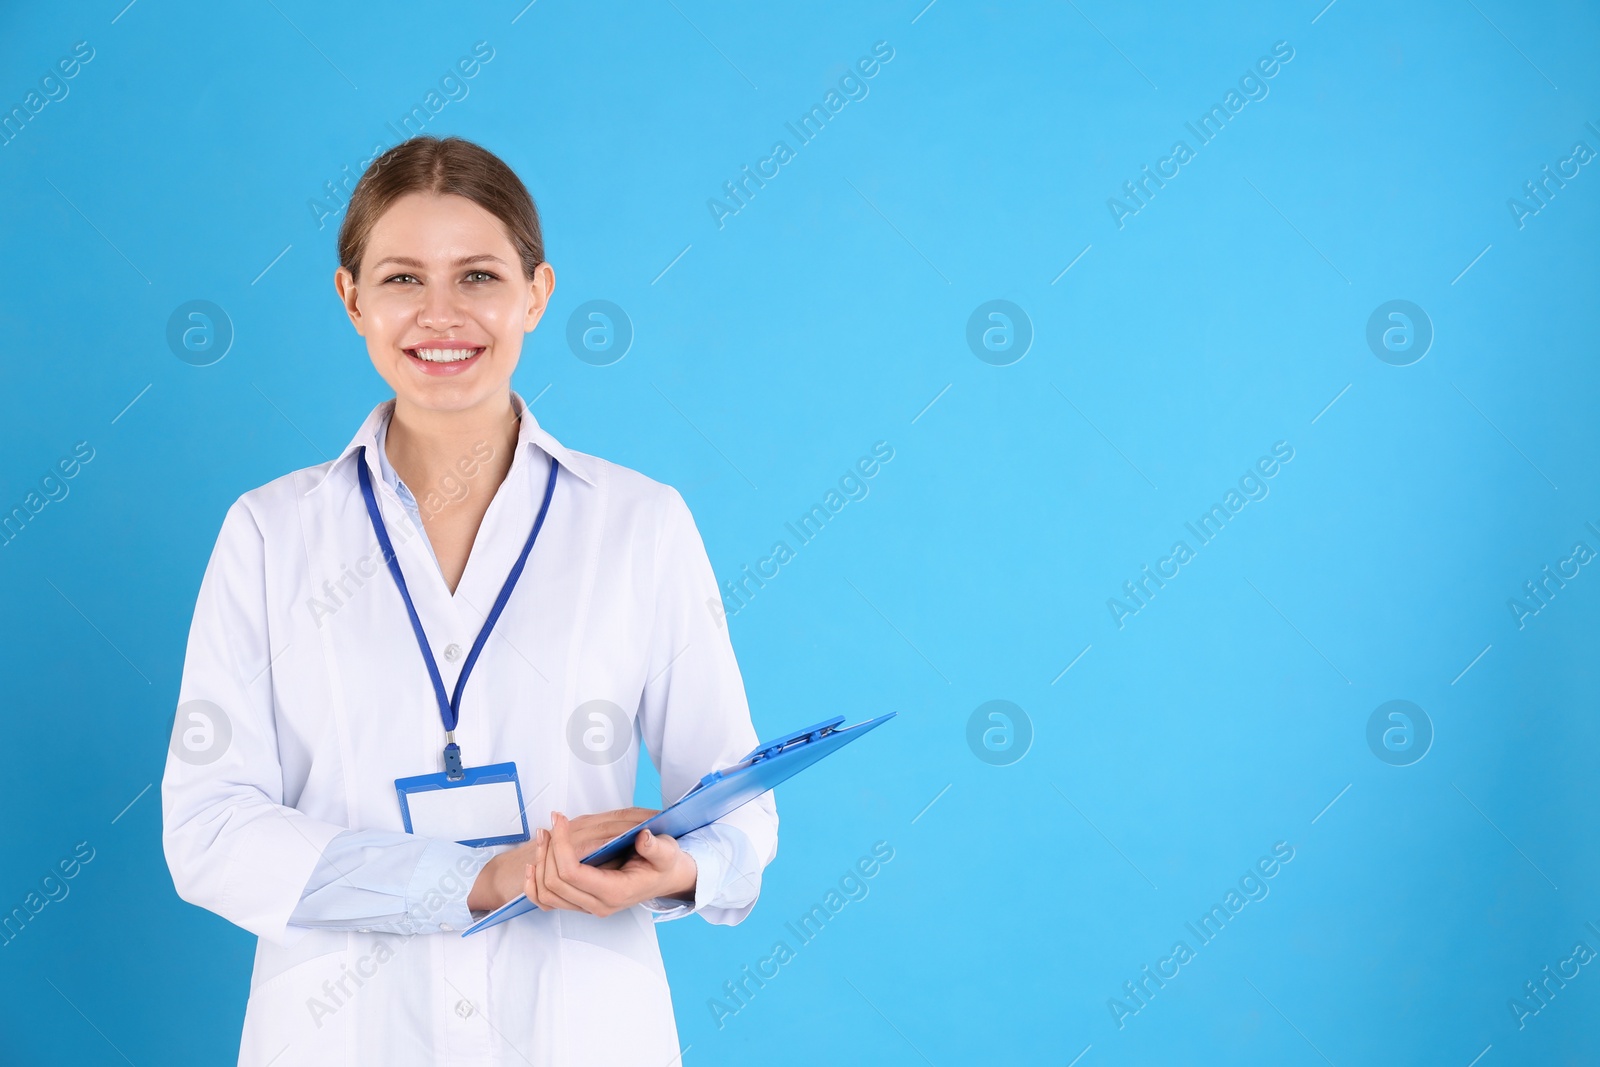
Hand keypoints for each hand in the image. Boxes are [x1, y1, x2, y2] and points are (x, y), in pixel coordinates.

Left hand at [525, 810, 696, 917]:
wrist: (665, 880)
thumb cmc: (663, 865)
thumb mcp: (668, 852)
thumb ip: (656, 847)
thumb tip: (643, 837)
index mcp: (615, 892)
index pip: (572, 873)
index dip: (560, 844)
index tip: (560, 820)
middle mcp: (598, 905)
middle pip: (554, 883)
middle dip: (547, 849)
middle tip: (552, 824)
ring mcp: (587, 907)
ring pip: (546, 893)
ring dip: (540, 862)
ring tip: (545, 835)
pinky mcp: (580, 903)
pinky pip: (547, 901)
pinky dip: (535, 884)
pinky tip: (535, 863)